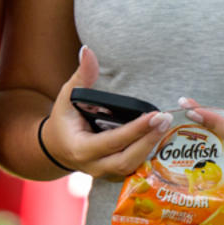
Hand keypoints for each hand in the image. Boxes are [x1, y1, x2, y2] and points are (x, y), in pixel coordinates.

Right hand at [41, 45, 173, 183]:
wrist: (57, 148)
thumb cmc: (64, 120)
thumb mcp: (67, 97)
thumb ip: (81, 76)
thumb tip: (87, 51)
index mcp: (80, 149)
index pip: (112, 141)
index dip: (135, 130)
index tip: (154, 115)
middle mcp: (94, 166)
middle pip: (127, 159)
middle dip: (148, 140)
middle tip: (165, 119)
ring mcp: (105, 174)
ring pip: (133, 166)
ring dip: (152, 147)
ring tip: (166, 125)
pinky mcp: (115, 174)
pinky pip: (136, 168)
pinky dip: (150, 153)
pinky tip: (162, 136)